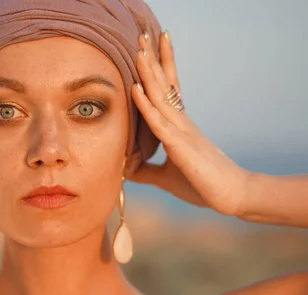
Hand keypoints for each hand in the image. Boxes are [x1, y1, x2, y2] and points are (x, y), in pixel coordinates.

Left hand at [129, 32, 250, 216]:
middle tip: (141, 35)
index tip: (146, 48)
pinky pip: (160, 123)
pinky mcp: (181, 147)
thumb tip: (126, 169)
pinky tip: (136, 89)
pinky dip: (146, 106)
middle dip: (152, 60)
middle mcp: (180, 123)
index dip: (157, 69)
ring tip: (139, 50)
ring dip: (148, 74)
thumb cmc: (201, 184)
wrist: (231, 196)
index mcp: (178, 126)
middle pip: (163, 85)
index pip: (166, 91)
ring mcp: (182, 132)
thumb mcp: (165, 177)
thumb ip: (146, 170)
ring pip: (161, 97)